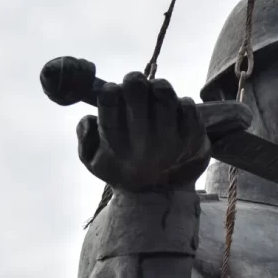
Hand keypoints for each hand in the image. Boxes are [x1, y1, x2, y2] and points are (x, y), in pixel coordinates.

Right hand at [76, 72, 211, 191]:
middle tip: (134, 85)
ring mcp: (170, 140)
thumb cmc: (123, 169)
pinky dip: (180, 102)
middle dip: (134, 81)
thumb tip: (91, 116)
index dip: (110, 90)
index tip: (113, 91)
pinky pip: (187, 104)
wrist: (160, 197)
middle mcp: (143, 143)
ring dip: (158, 87)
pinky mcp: (193, 138)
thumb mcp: (93, 160)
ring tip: (155, 92)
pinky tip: (174, 111)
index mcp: (116, 145)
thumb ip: (84, 135)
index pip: (109, 101)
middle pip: (137, 90)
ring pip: (164, 92)